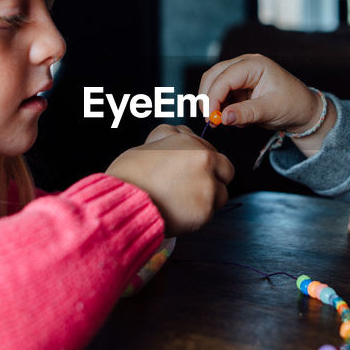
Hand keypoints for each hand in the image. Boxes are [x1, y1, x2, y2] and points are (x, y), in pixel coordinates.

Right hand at [106, 124, 234, 235]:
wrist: (123, 204)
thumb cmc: (129, 177)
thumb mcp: (149, 144)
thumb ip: (172, 138)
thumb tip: (181, 134)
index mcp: (189, 142)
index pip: (209, 150)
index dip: (201, 163)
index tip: (192, 172)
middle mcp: (203, 160)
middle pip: (226, 170)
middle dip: (215, 178)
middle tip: (195, 188)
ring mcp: (207, 185)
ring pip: (222, 193)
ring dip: (208, 198)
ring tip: (184, 202)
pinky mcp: (206, 210)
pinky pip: (211, 213)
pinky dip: (199, 215)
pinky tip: (181, 213)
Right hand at [198, 55, 325, 133]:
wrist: (303, 111)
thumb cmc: (293, 105)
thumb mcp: (270, 110)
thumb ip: (246, 113)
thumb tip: (223, 118)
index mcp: (255, 64)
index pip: (225, 77)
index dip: (213, 97)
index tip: (211, 118)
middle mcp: (245, 64)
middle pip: (213, 76)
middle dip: (208, 98)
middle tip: (212, 121)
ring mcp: (240, 74)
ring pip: (213, 85)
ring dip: (213, 104)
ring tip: (224, 122)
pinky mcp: (238, 86)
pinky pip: (221, 95)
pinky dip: (221, 107)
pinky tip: (234, 118)